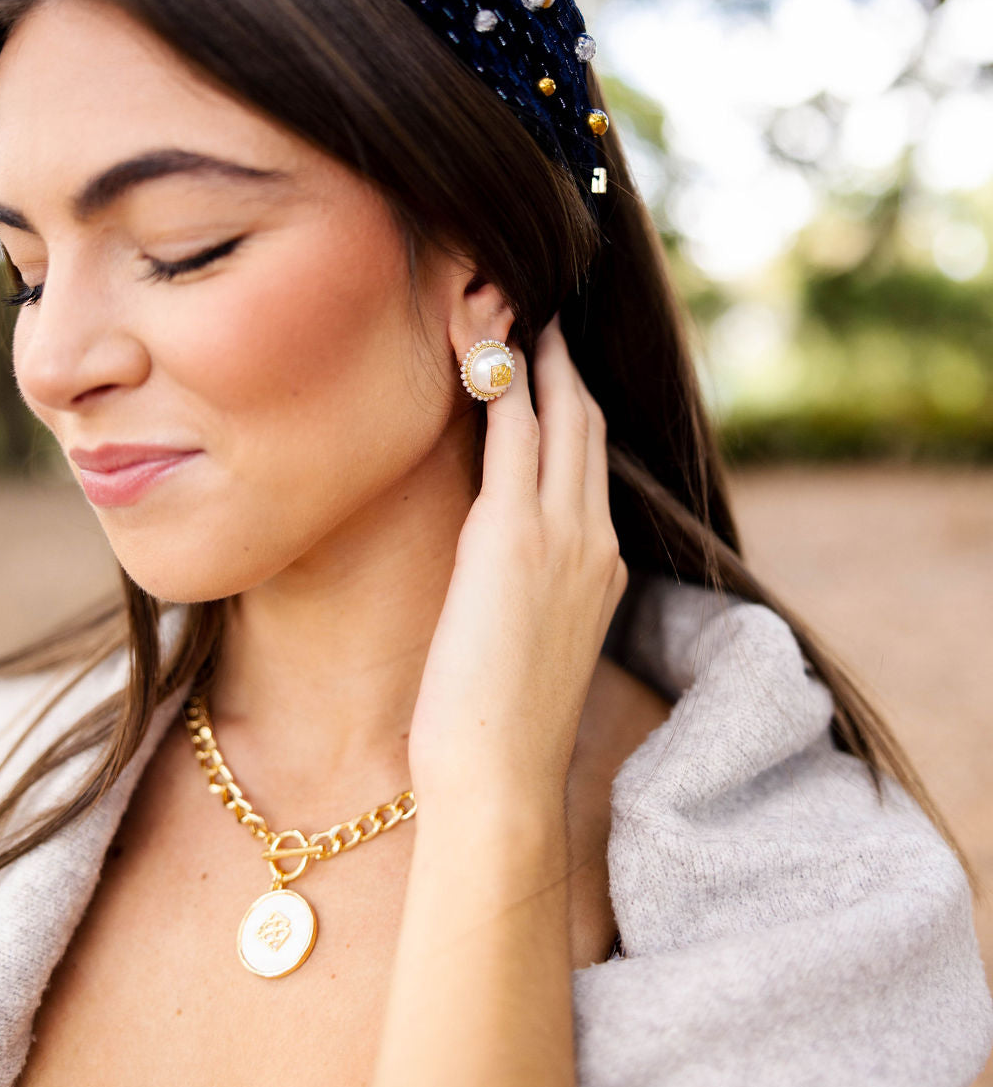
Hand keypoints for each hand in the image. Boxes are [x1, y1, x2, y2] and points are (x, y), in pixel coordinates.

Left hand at [407, 313, 627, 810]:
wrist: (500, 777)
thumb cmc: (501, 728)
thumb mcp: (532, 645)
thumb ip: (532, 590)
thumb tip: (502, 567)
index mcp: (602, 567)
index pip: (591, 465)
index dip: (574, 408)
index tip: (553, 368)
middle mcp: (595, 539)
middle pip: (586, 426)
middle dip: (563, 365)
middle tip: (537, 313)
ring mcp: (562, 534)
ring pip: (559, 417)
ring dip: (535, 359)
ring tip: (509, 309)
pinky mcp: (512, 535)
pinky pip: (512, 434)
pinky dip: (501, 384)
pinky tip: (483, 350)